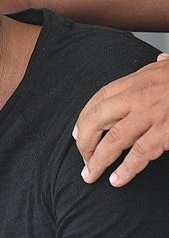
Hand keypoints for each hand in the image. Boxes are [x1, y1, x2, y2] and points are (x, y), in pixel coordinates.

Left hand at [74, 53, 168, 186]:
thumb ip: (161, 66)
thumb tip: (161, 58)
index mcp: (136, 81)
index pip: (98, 98)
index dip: (84, 117)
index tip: (78, 132)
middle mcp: (138, 97)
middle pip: (96, 119)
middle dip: (84, 141)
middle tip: (82, 158)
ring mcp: (151, 116)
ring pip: (113, 140)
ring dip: (98, 160)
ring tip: (90, 175)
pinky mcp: (166, 132)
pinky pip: (140, 154)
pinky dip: (126, 169)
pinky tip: (116, 180)